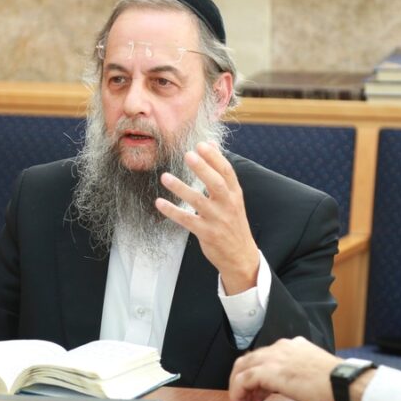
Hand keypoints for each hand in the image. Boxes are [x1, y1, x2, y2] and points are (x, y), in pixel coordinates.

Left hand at [156, 141, 259, 293]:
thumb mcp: (232, 197)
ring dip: (180, 188)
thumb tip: (212, 144)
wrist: (241, 256)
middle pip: (215, 183)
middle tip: (188, 155)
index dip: (214, 157)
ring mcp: (217, 220)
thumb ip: (221, 172)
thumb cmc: (232, 221)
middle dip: (202, 168)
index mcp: (235, 194)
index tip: (201, 145)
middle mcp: (228, 205)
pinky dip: (172, 211)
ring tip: (165, 177)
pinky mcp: (206, 233)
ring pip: (198, 201)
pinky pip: (187, 220)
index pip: (226, 172)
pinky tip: (159, 203)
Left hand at [228, 336, 342, 400]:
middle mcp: (281, 347)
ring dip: (238, 388)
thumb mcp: (314, 372)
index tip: (256, 393)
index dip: (257, 376)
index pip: (265, 357)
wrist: (345, 384)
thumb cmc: (337, 384)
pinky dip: (238, 393)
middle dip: (242, 380)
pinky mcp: (270, 371)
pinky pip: (244, 380)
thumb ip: (298, 373)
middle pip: (249, 360)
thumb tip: (292, 386)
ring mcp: (274, 357)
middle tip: (244, 399)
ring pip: (243, 368)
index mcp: (293, 346)